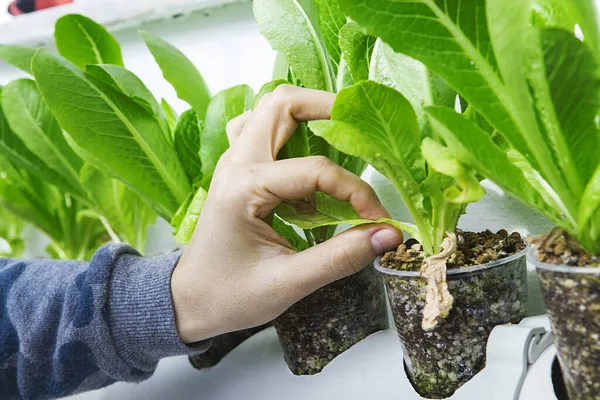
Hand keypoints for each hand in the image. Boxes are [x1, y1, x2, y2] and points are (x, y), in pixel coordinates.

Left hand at [171, 85, 402, 342]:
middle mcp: (235, 164)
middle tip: (360, 128)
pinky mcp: (238, 171)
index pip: (315, 171)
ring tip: (339, 135)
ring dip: (305, 114)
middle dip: (326, 107)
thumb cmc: (229, 296)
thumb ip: (340, 257)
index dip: (356, 192)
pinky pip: (262, 132)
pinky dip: (291, 134)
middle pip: (281, 104)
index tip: (379, 221)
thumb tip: (387, 236)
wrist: (188, 301)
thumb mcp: (288, 283)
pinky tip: (309, 165)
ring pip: (269, 111)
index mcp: (244, 188)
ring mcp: (233, 163)